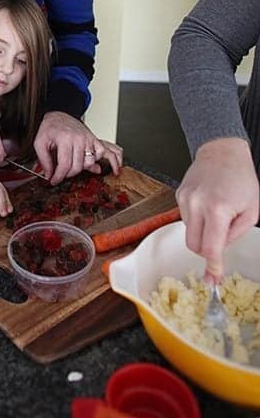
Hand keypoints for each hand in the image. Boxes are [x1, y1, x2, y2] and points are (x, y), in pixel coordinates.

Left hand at [34, 111, 122, 185]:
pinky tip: (90, 163)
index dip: (59, 176)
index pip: (65, 165)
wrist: (59, 114)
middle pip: (77, 166)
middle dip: (67, 174)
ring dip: (80, 169)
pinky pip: (102, 152)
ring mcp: (88, 138)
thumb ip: (44, 160)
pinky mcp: (94, 138)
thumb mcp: (39, 142)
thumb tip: (49, 174)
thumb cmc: (50, 127)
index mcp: (65, 139)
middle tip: (60, 174)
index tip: (54, 181)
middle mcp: (79, 138)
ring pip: (89, 162)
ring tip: (71, 168)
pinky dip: (97, 159)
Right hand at [176, 138, 259, 275]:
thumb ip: (236, 234)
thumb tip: (219, 250)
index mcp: (217, 209)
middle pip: (194, 245)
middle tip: (219, 243)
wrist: (222, 151)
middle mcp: (196, 204)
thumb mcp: (252, 210)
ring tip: (216, 214)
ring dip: (202, 232)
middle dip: (206, 250)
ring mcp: (185, 199)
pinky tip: (207, 206)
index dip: (212, 267)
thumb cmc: (241, 177)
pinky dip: (196, 219)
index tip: (212, 280)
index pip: (210, 248)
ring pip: (189, 232)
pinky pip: (185, 218)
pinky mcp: (179, 195)